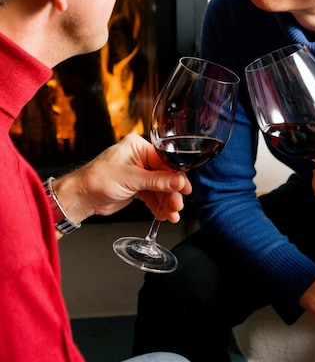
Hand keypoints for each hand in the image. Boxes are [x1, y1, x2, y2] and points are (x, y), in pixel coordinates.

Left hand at [53, 133, 191, 223]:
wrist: (82, 197)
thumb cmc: (98, 179)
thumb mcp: (132, 179)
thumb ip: (157, 181)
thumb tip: (178, 182)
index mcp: (138, 147)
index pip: (164, 160)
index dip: (176, 176)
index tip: (185, 188)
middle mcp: (139, 158)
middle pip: (164, 175)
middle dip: (171, 192)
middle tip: (177, 205)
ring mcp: (137, 174)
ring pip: (159, 188)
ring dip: (166, 202)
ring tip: (172, 214)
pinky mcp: (135, 187)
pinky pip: (151, 196)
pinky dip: (157, 205)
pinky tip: (163, 214)